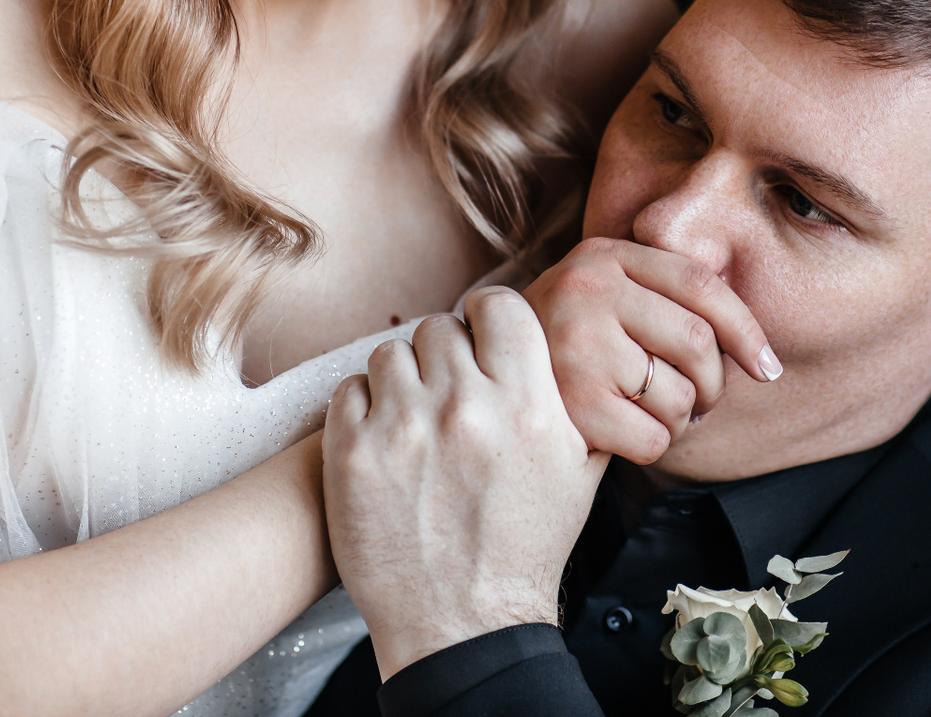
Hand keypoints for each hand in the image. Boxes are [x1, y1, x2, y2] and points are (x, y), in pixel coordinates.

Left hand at [323, 288, 604, 678]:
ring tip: (414, 424)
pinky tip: (384, 444)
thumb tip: (573, 347)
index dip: (487, 320)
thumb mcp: (581, 472)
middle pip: (440, 328)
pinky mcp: (353, 454)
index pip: (497, 305)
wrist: (464, 625)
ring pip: (390, 354)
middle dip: (444, 358)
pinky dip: (363, 409)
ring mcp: (403, 427)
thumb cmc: (525, 548)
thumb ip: (576, 400)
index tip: (480, 343)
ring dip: (401, 382)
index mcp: (526, 403)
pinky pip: (349, 390)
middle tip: (448, 399)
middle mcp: (465, 406)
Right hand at [522, 237, 779, 463]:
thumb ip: (665, 299)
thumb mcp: (605, 295)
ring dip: (681, 420)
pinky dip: (654, 445)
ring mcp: (577, 345)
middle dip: (714, 385)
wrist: (481, 376)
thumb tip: (760, 357)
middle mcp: (588, 289)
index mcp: (605, 255)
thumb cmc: (565, 343)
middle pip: (699, 344)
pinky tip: (628, 434)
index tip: (767, 368)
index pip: (700, 284)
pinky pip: (653, 438)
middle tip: (699, 401)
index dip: (746, 330)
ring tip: (655, 414)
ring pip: (680, 396)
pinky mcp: (571, 403)